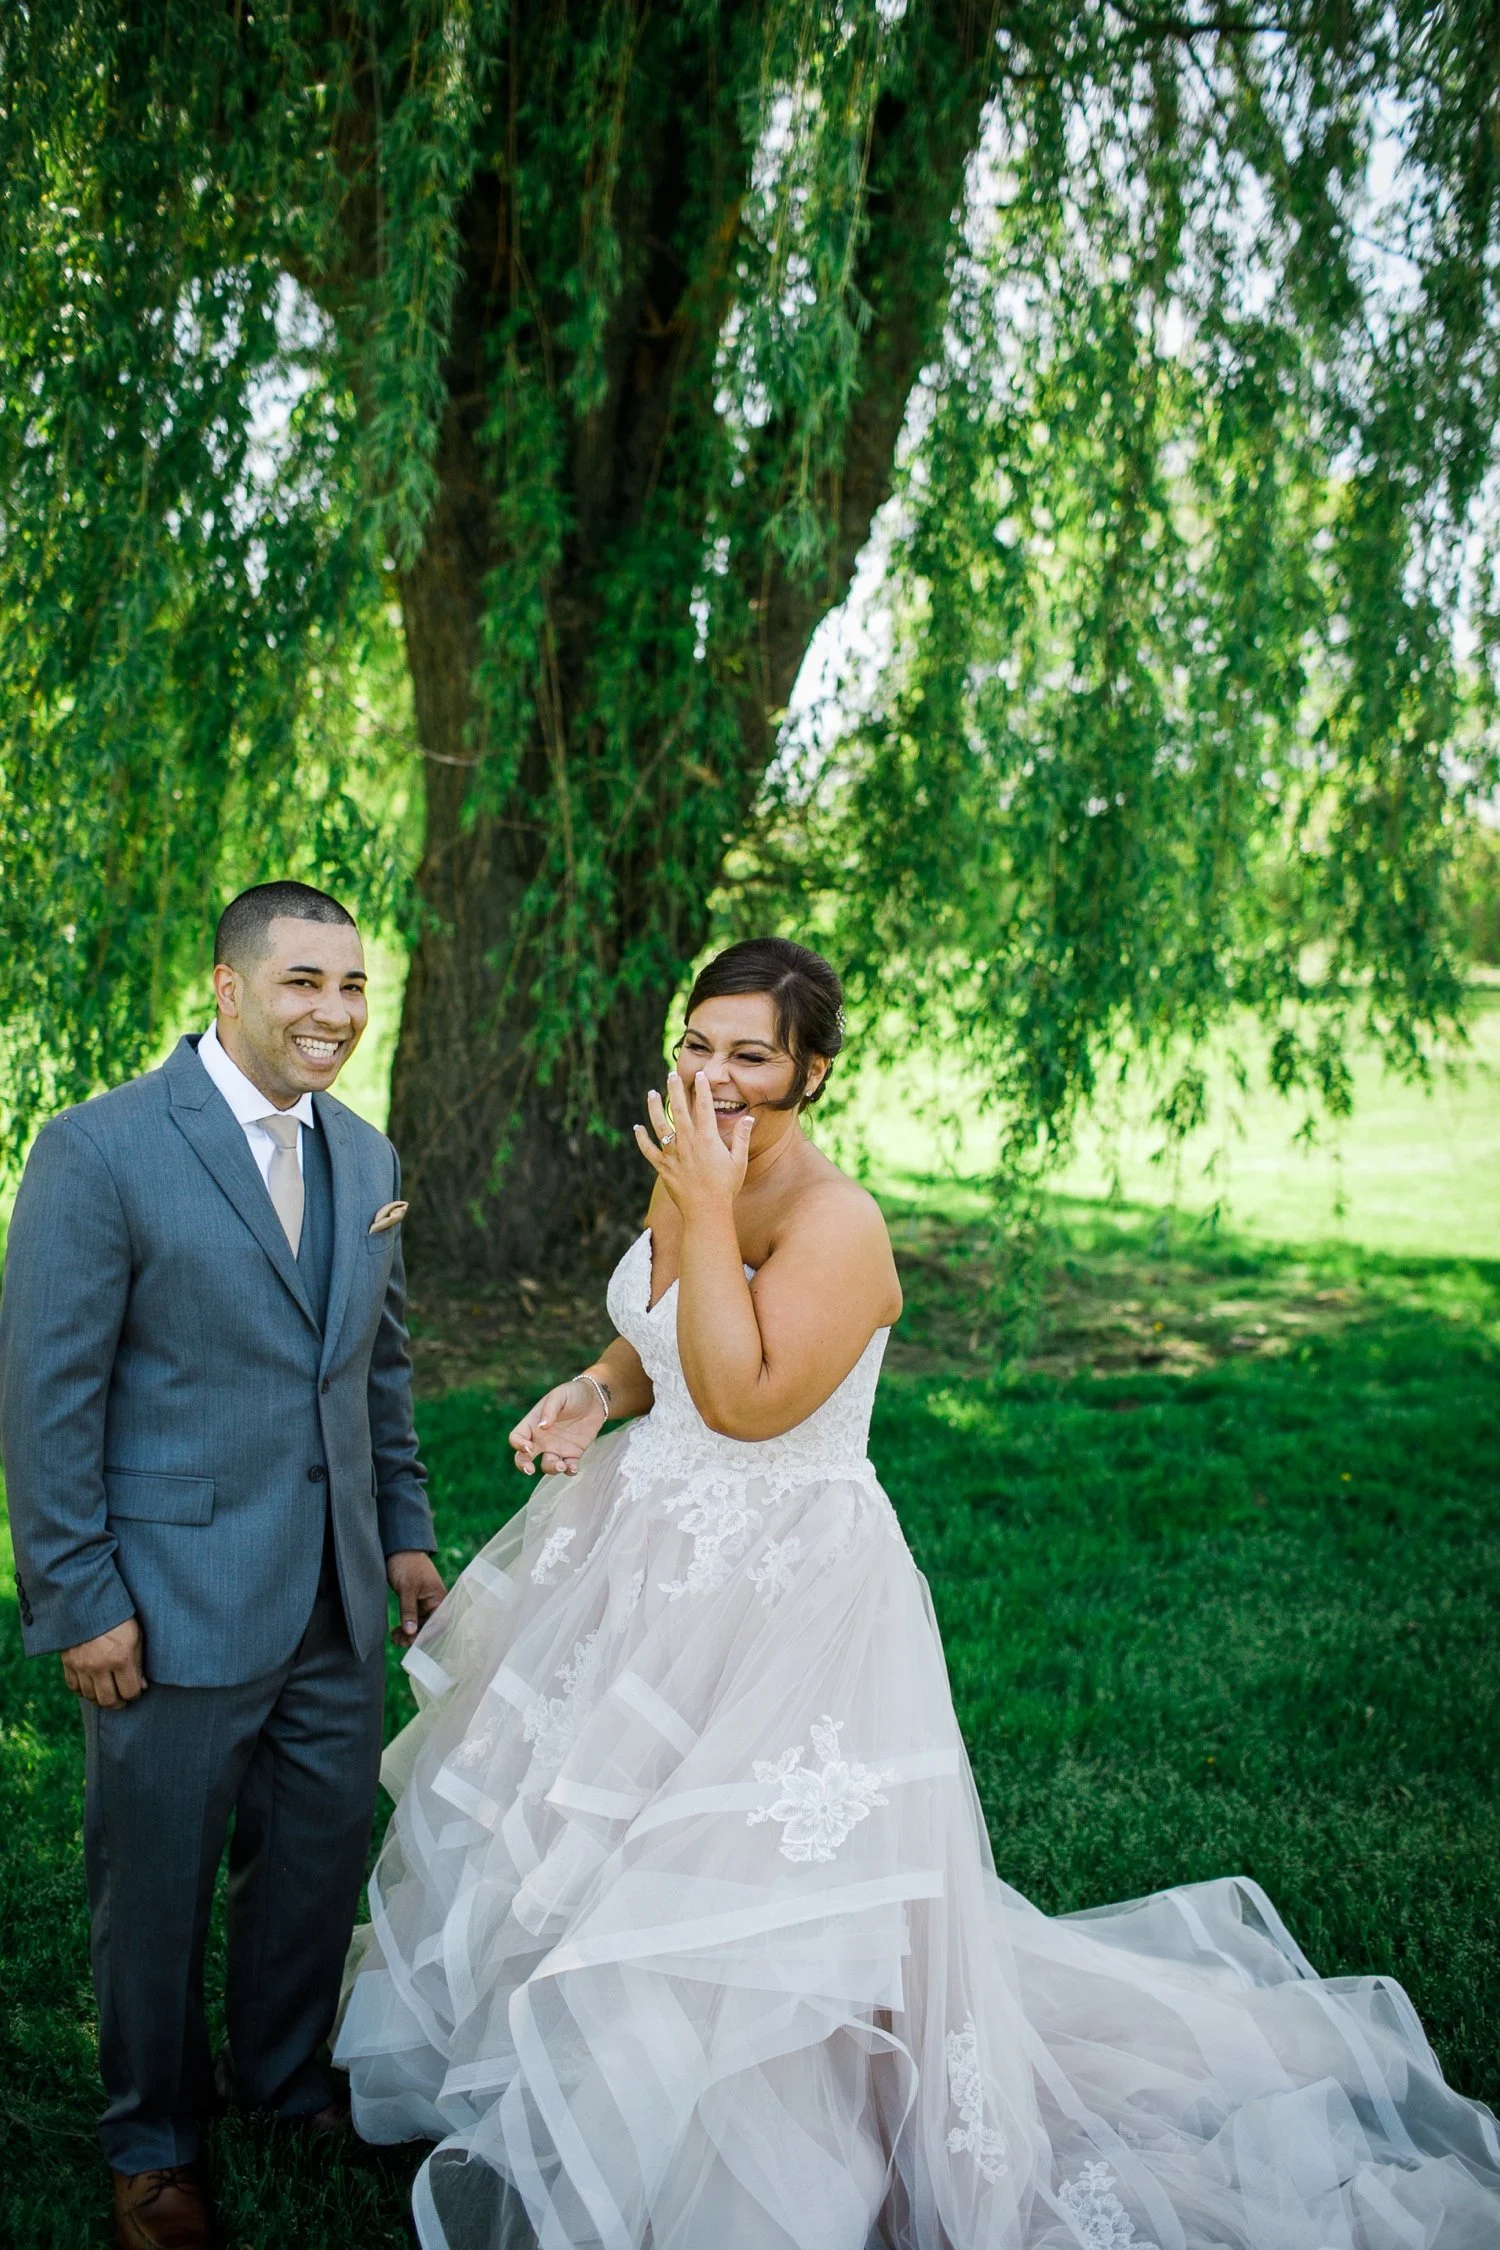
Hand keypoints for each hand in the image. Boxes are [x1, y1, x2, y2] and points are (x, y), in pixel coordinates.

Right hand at [61, 1617, 145, 1707]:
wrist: (87, 1602)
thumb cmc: (118, 1617)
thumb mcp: (135, 1635)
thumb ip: (139, 1663)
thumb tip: (141, 1687)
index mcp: (121, 1658)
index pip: (130, 1691)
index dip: (135, 1695)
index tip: (136, 1691)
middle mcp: (100, 1666)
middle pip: (108, 1700)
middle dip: (118, 1703)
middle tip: (122, 1699)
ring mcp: (82, 1665)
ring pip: (90, 1696)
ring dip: (100, 1699)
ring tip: (108, 1693)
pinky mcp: (68, 1662)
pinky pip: (74, 1687)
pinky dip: (83, 1691)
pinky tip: (91, 1687)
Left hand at [387, 1550, 445, 1647]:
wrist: (398, 1550)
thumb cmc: (407, 1564)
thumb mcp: (407, 1588)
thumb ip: (409, 1610)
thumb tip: (411, 1633)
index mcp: (439, 1598)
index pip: (438, 1624)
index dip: (426, 1635)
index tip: (411, 1640)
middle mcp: (435, 1604)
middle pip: (429, 1628)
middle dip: (414, 1637)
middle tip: (398, 1641)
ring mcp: (424, 1605)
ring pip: (419, 1627)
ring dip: (408, 1635)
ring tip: (394, 1637)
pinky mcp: (415, 1604)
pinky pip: (413, 1622)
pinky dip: (405, 1628)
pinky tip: (395, 1632)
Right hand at [510, 1379, 606, 1477]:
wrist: (595, 1398)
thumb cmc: (573, 1393)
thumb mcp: (560, 1395)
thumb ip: (550, 1409)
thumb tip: (542, 1426)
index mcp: (533, 1423)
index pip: (516, 1437)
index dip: (518, 1445)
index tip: (528, 1447)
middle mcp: (542, 1439)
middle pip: (524, 1457)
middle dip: (524, 1466)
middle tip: (531, 1470)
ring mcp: (557, 1448)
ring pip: (547, 1465)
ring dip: (552, 1469)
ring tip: (562, 1465)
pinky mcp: (573, 1453)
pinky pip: (568, 1467)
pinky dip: (569, 1471)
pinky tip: (573, 1467)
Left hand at [634, 1068, 752, 1208]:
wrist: (706, 1211)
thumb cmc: (726, 1187)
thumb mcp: (739, 1162)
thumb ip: (742, 1138)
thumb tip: (749, 1118)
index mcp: (707, 1138)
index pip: (704, 1107)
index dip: (702, 1089)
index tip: (699, 1074)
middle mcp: (688, 1142)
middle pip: (678, 1110)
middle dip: (675, 1089)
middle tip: (671, 1074)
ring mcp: (673, 1154)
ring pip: (660, 1125)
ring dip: (654, 1108)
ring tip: (651, 1093)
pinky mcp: (663, 1167)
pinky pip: (648, 1150)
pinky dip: (641, 1138)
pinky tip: (637, 1128)